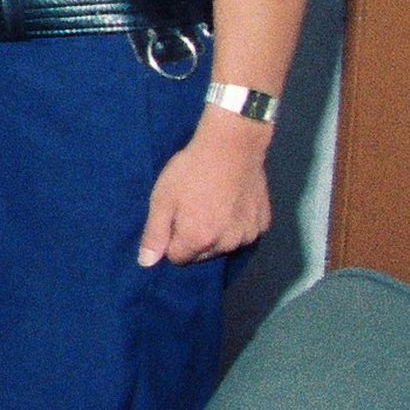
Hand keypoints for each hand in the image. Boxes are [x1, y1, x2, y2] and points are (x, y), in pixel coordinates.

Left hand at [141, 111, 272, 266]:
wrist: (233, 146)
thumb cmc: (191, 170)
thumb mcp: (162, 199)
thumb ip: (154, 234)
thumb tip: (146, 263)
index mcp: (199, 240)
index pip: (178, 258)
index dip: (171, 240)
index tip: (174, 218)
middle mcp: (226, 244)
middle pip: (202, 255)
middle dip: (193, 239)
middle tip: (193, 208)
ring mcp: (248, 235)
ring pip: (223, 246)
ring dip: (216, 234)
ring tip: (212, 205)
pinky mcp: (263, 224)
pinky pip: (243, 234)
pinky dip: (235, 225)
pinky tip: (231, 204)